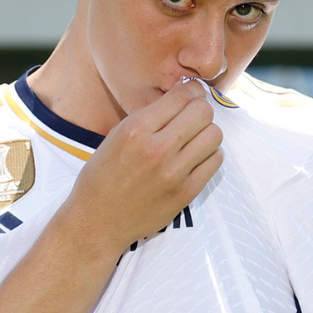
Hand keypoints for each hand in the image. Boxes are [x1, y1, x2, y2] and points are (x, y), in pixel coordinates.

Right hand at [59, 81, 222, 255]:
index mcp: (135, 130)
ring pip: (214, 135)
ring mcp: (173, 174)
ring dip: (207, 132)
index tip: (191, 94)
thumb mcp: (116, 137)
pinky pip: (215, 161)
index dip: (191, 90)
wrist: (97, 222)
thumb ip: (149, 117)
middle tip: (192, 117)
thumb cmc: (102, 177)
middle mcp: (156, 150)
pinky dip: (209, 155)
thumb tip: (183, 96)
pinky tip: (195, 158)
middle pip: (203, 112)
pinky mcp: (185, 193)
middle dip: (200, 109)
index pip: (182, 96)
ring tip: (193, 139)